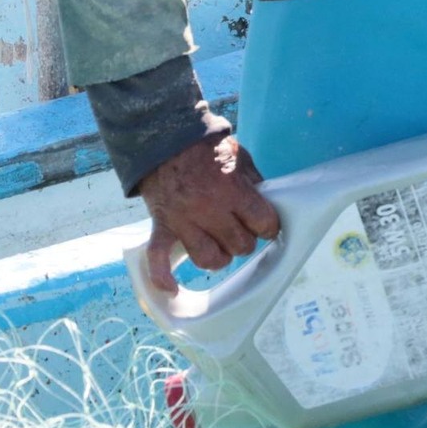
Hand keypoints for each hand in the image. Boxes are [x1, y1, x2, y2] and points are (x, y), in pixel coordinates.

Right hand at [138, 137, 280, 291]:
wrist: (164, 139)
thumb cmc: (206, 148)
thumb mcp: (240, 157)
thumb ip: (254, 182)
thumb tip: (266, 202)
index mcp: (232, 191)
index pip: (263, 224)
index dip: (268, 226)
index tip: (266, 224)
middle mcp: (209, 210)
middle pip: (239, 245)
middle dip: (245, 240)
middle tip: (242, 230)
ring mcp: (183, 221)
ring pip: (208, 259)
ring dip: (219, 257)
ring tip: (220, 245)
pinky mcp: (162, 226)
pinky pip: (158, 258)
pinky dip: (162, 276)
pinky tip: (171, 288)